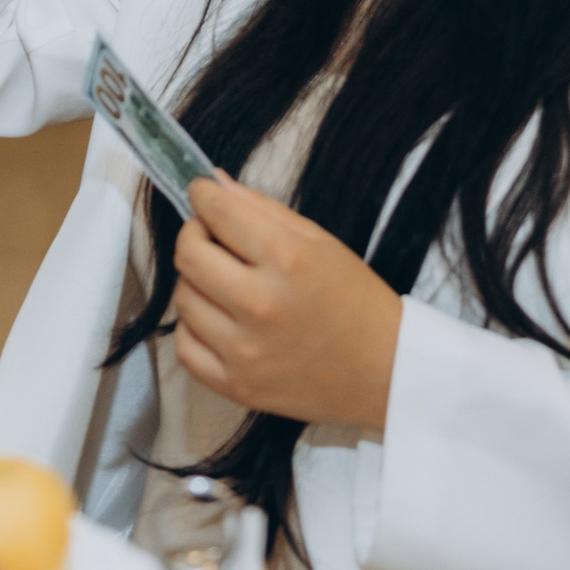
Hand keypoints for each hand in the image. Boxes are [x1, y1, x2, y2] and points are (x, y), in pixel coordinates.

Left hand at [172, 173, 401, 433]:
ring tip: (223, 281)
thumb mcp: (320, 241)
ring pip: (183, 299)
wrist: (386, 372)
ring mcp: (245, 351)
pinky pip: (185, 348)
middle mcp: (261, 304)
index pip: (218, 212)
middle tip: (212, 236)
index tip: (204, 194)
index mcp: (287, 259)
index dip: (203, 195)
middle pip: (189, 255)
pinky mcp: (238, 387)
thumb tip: (214, 182)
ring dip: (196, 281)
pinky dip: (193, 328)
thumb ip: (262, 208)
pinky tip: (217, 319)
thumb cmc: (356, 300)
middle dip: (194, 234)